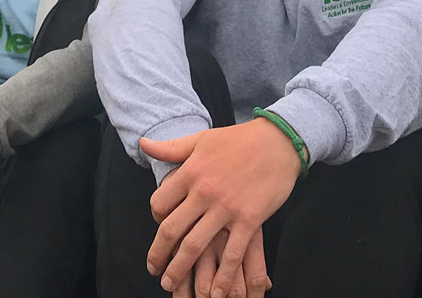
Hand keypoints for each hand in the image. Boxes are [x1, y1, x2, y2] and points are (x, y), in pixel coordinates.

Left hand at [141, 118, 299, 296]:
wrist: (278, 142)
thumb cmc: (238, 140)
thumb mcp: (201, 139)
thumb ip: (171, 147)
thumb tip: (143, 144)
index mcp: (190, 172)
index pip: (159, 204)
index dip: (154, 219)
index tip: (158, 227)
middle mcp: (204, 192)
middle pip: (171, 230)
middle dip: (158, 254)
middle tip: (154, 269)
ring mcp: (226, 208)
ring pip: (195, 246)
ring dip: (180, 269)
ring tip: (170, 284)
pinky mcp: (249, 220)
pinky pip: (233, 254)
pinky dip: (223, 276)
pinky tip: (215, 291)